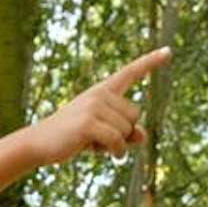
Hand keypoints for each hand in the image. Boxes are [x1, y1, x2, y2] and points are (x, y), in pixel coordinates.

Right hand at [23, 46, 171, 164]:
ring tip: (94, 144)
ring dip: (117, 144)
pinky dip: (115, 151)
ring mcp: (94, 106)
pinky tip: (104, 155)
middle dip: (124, 132)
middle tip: (100, 138)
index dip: (150, 62)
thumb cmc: (71, 137)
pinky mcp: (88, 122)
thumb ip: (125, 132)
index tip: (168, 51)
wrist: (39, 143)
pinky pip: (117, 140)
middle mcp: (100, 93)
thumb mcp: (101, 133)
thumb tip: (142, 135)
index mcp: (102, 91)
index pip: (130, 72)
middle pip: (135, 114)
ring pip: (127, 129)